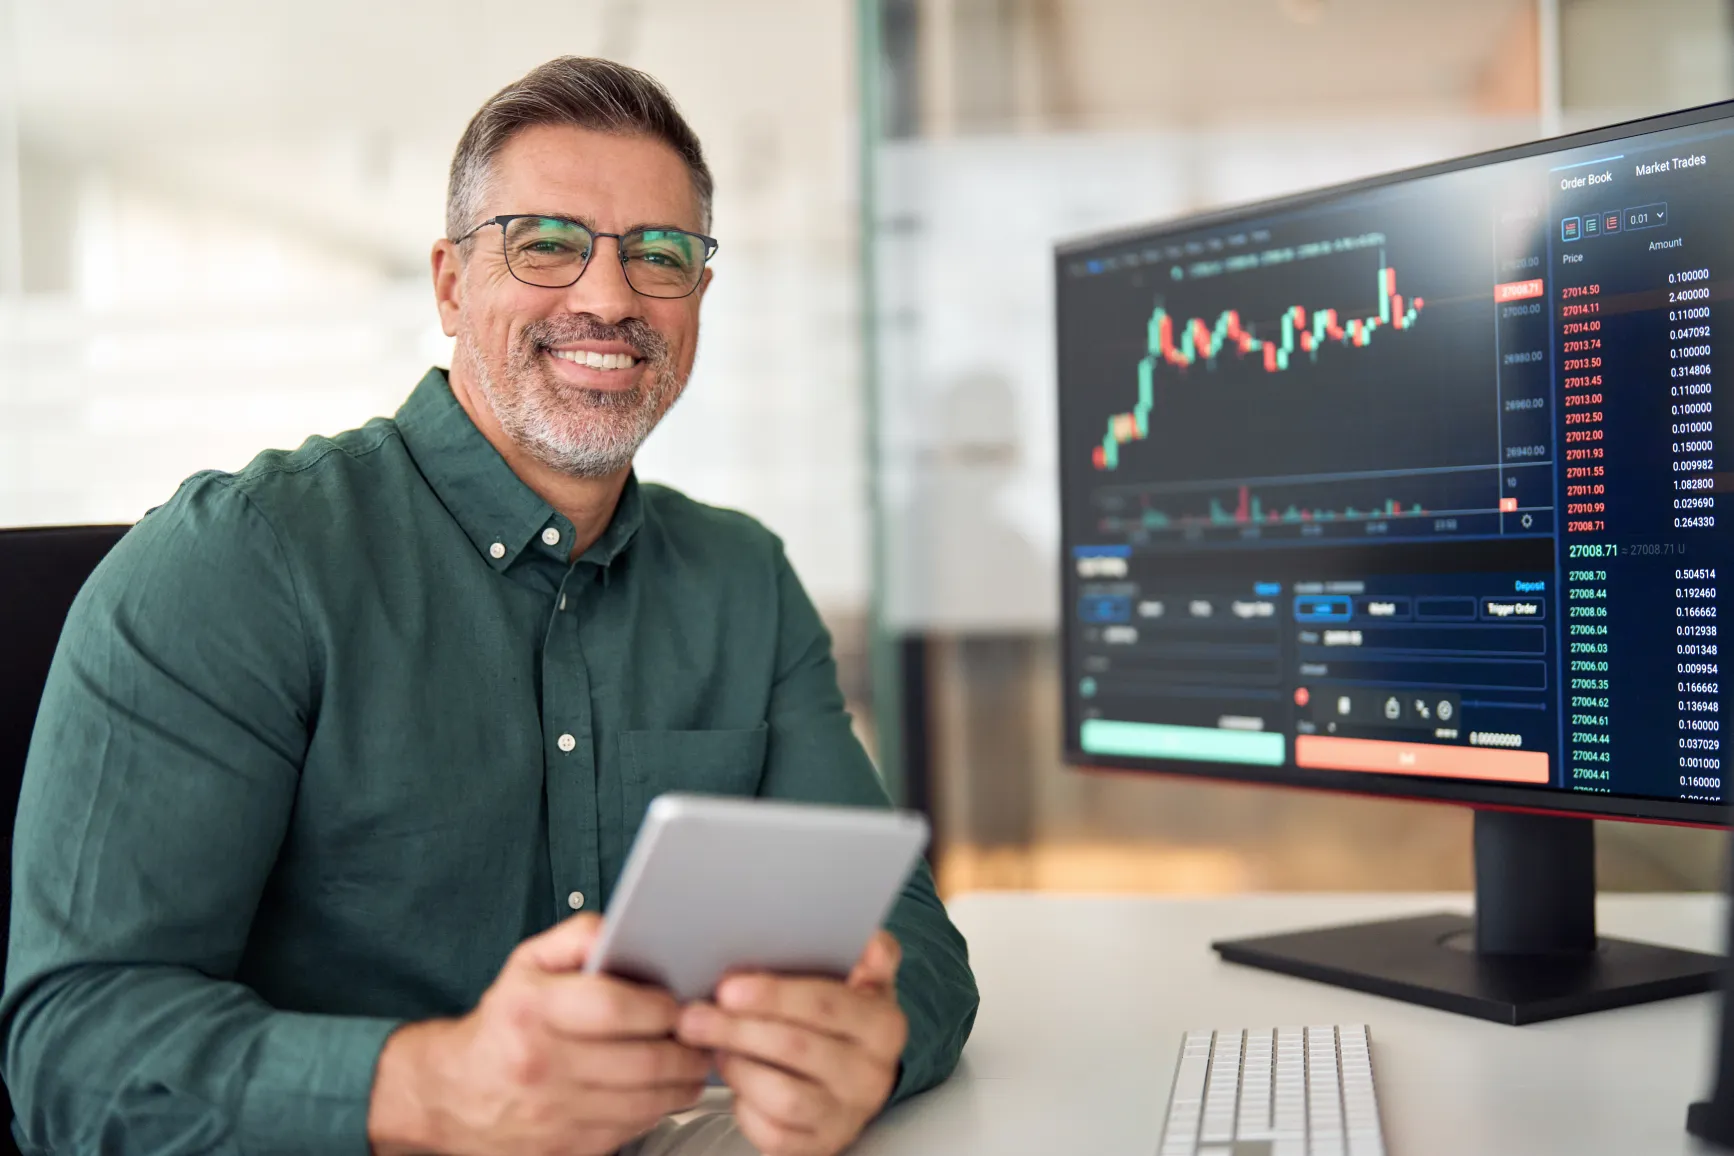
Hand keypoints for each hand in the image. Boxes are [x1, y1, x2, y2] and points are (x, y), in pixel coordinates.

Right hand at [368, 914, 710, 1155]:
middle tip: (700, 1034)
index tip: (676, 1004)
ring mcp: (554, 1114)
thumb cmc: (503, 1023)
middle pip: (644, 1062)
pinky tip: (660, 1088)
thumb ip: (579, 937)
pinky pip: (633, 1129)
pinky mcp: (566, 1149)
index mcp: (532, 1011)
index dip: (660, 1007)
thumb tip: (623, 930)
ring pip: (648, 1103)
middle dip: (687, 1048)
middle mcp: (541, 1065)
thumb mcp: (527, 964)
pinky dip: (657, 1109)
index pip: (615, 1009)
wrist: (451, 1094)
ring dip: (683, 1082)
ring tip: (689, 1061)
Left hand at [675, 931, 907, 1155]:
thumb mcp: (865, 985)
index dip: (774, 995)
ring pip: (782, 1095)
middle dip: (737, 1029)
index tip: (728, 987)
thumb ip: (871, 956)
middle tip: (695, 1017)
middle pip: (796, 1048)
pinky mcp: (819, 1146)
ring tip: (718, 1047)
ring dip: (739, 1068)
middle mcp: (871, 1075)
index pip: (826, 1005)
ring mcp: (846, 1116)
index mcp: (884, 1026)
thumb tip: (871, 938)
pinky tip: (735, 1081)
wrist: (855, 1083)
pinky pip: (772, 1133)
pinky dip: (743, 1106)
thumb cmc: (845, 1024)